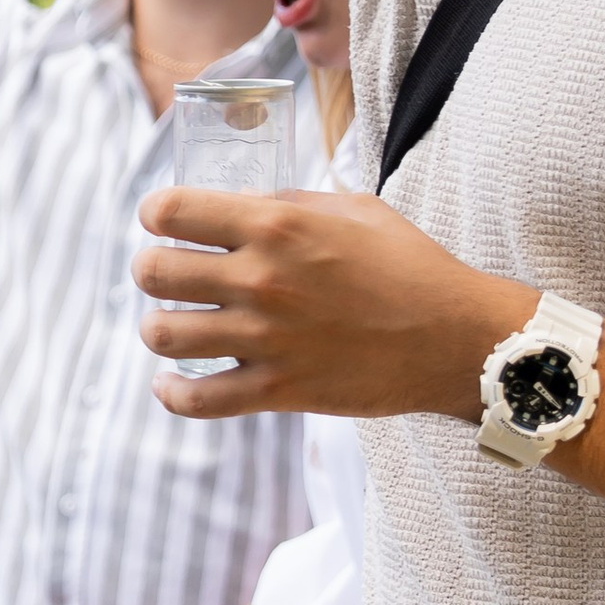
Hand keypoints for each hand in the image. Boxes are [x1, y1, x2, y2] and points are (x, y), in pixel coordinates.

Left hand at [134, 185, 523, 417]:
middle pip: (154, 272)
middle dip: (150, 269)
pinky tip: (171, 382)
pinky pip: (196, 401)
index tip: (162, 221)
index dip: (156, 213)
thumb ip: (290, 203)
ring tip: (175, 325)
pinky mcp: (279, 390)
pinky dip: (172, 393)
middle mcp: (261, 279)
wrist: (454, 337)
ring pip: (163, 334)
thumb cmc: (410, 265)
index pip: (173, 210)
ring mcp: (266, 339)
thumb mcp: (352, 208)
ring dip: (159, 328)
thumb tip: (241, 204)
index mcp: (276, 225)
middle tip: (165, 273)